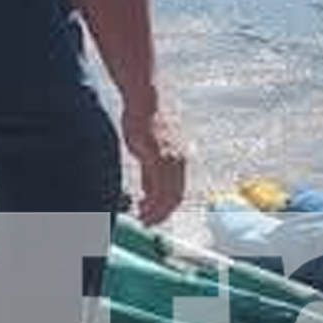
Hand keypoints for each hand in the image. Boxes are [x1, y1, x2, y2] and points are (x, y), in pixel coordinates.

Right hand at [123, 106, 186, 225]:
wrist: (147, 99)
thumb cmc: (146, 120)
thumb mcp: (149, 150)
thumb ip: (150, 171)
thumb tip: (148, 189)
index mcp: (179, 160)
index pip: (177, 192)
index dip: (166, 208)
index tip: (155, 218)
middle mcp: (180, 161)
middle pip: (175, 197)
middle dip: (162, 214)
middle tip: (148, 224)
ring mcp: (172, 159)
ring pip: (168, 195)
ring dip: (156, 211)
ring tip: (145, 219)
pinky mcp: (160, 154)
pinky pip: (158, 184)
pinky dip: (151, 199)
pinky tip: (142, 206)